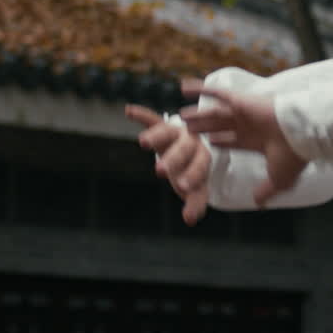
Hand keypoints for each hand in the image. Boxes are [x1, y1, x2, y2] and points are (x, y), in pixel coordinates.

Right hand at [125, 103, 209, 225]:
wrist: (192, 146)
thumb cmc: (192, 171)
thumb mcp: (195, 187)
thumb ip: (195, 203)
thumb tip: (190, 221)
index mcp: (203, 157)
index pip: (200, 166)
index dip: (192, 175)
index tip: (182, 187)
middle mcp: (191, 142)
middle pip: (183, 150)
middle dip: (172, 160)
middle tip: (160, 171)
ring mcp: (175, 132)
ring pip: (166, 132)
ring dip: (155, 136)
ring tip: (143, 143)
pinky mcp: (160, 125)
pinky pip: (152, 118)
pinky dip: (142, 115)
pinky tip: (129, 111)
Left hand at [179, 80, 306, 206]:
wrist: (301, 134)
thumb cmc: (293, 155)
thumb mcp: (278, 178)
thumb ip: (266, 190)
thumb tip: (259, 203)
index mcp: (257, 141)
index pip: (233, 141)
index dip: (219, 142)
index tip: (207, 143)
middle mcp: (249, 125)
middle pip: (220, 127)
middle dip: (204, 128)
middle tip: (187, 130)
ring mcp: (244, 112)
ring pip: (214, 113)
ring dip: (198, 114)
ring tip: (181, 115)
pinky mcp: (240, 101)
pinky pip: (216, 93)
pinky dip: (201, 89)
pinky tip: (184, 87)